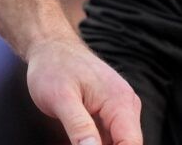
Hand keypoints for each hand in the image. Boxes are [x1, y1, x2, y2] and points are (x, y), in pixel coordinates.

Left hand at [25, 35, 142, 144]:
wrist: (50, 46)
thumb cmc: (53, 66)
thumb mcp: (59, 98)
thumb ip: (78, 126)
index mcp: (120, 102)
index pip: (131, 144)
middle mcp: (126, 107)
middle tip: (72, 140)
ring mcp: (119, 110)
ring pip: (115, 144)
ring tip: (70, 137)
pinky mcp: (109, 114)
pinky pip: (107, 138)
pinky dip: (92, 143)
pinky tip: (74, 139)